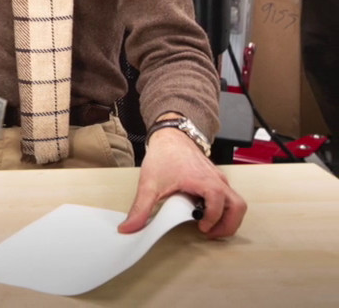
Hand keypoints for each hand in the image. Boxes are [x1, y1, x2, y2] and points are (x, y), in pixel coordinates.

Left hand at [119, 127, 246, 238]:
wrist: (170, 136)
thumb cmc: (164, 156)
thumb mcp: (149, 184)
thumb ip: (141, 208)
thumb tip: (130, 227)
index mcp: (204, 181)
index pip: (218, 206)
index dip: (212, 220)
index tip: (200, 228)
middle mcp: (217, 180)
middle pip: (238, 206)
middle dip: (228, 224)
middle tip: (210, 233)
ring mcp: (219, 179)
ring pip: (236, 202)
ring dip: (228, 218)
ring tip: (209, 226)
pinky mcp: (217, 179)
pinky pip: (229, 196)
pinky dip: (223, 208)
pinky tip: (204, 211)